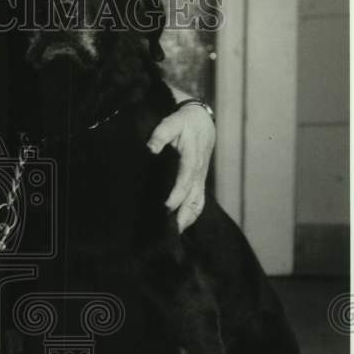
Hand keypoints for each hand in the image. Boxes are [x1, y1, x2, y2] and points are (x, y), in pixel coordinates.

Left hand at [146, 103, 215, 232]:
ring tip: (176, 234)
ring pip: (198, 203)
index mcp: (192, 158)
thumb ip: (161, 134)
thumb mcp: (173, 122)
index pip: (186, 179)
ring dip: (188, 219)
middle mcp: (199, 172)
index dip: (178, 194)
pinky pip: (198, 202)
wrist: (202, 120)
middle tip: (170, 231)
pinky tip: (181, 226)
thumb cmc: (184, 122)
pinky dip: (191, 215)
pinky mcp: (200, 182)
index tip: (167, 206)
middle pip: (194, 197)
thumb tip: (151, 148)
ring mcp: (201, 178)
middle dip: (183, 215)